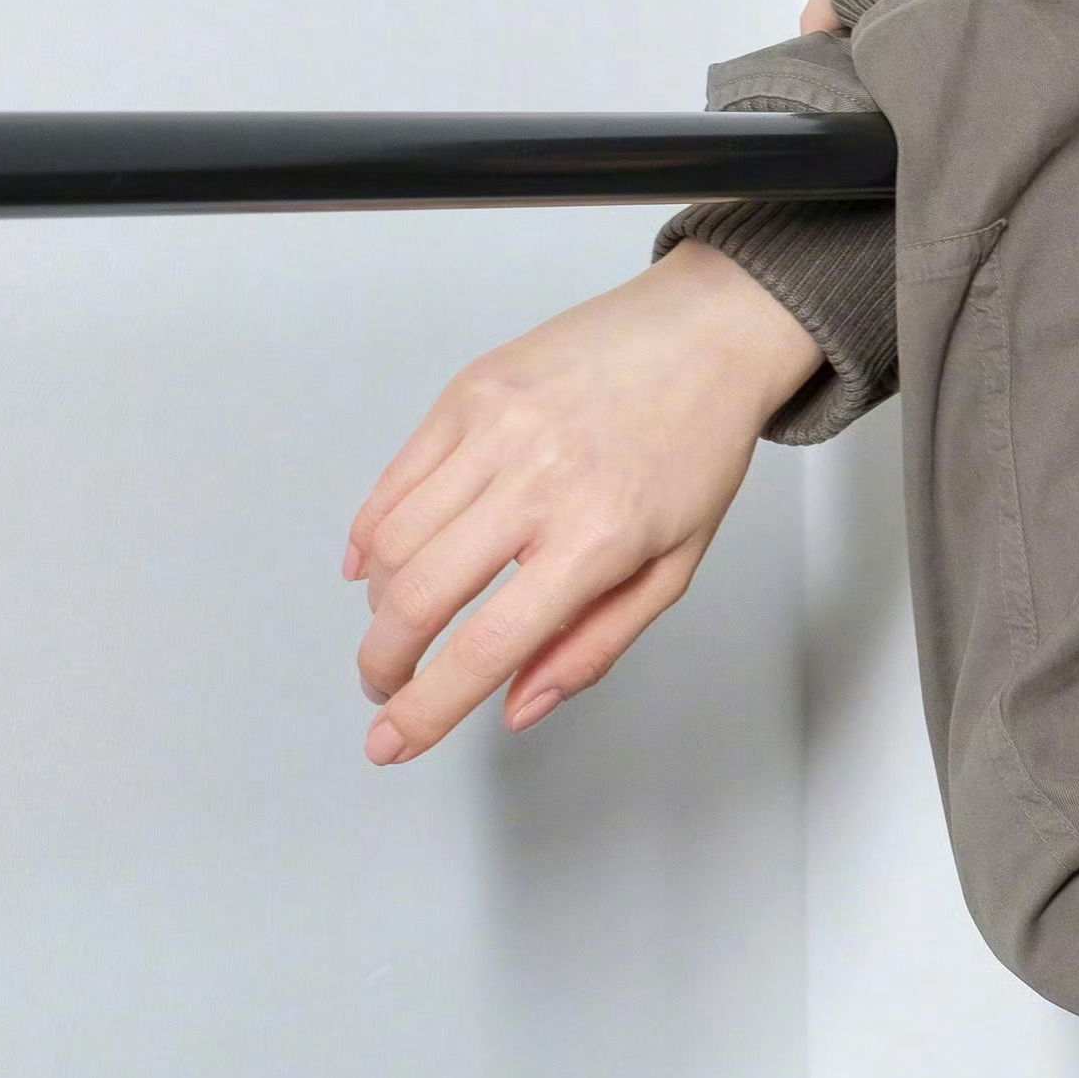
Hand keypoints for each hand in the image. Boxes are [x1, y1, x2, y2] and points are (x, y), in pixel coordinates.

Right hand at [340, 238, 827, 763]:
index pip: (485, 647)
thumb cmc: (698, 449)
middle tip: (387, 686)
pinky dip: (373, 536)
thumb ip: (593, 646)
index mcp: (597, 538)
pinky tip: (378, 565)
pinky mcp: (467, 393)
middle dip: (384, 663)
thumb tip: (517, 708)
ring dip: (380, 604)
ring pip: (394, 543)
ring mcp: (494, 431)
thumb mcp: (673, 566)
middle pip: (416, 598)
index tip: (389, 744)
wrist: (706, 334)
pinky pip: (393, 483)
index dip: (424, 711)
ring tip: (401, 623)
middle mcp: (537, 483)